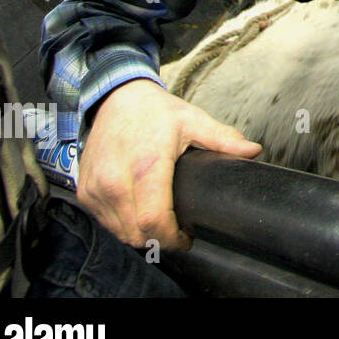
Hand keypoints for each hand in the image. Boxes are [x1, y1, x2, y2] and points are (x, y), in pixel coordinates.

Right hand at [78, 79, 261, 250]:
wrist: (117, 98)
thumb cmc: (155, 112)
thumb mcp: (193, 121)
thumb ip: (223, 139)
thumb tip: (253, 151)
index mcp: (146, 166)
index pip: (154, 220)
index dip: (172, 237)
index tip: (187, 237)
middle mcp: (115, 181)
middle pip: (136, 233)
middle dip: (160, 240)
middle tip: (177, 232)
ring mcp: (96, 188)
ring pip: (119, 232)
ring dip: (140, 235)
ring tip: (159, 223)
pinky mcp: (85, 191)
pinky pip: (104, 222)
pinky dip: (122, 225)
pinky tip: (138, 214)